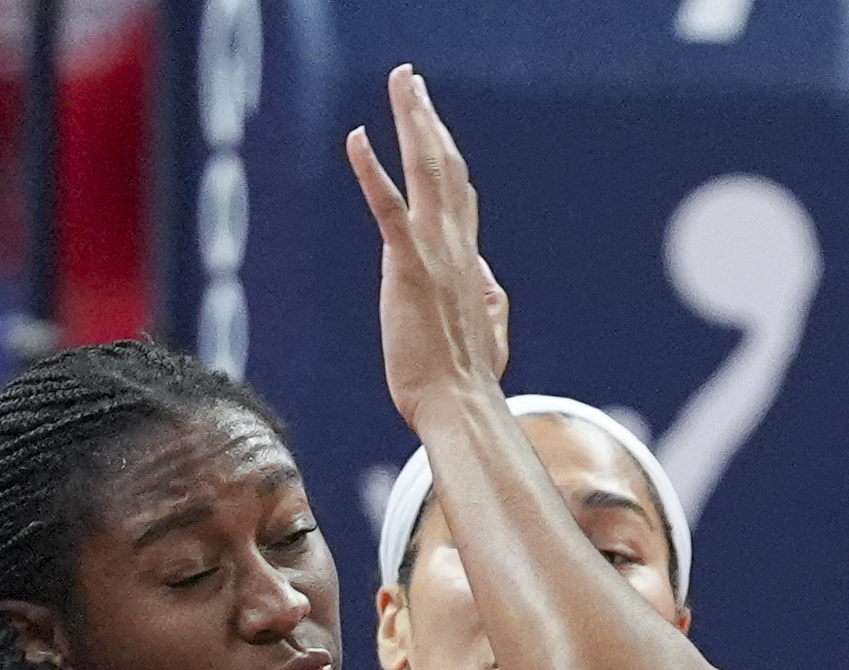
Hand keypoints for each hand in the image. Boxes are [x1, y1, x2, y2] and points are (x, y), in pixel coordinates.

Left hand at [347, 65, 509, 429]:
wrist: (460, 407)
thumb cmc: (467, 384)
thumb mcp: (489, 337)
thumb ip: (491, 305)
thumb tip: (490, 285)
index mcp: (468, 265)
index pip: (459, 200)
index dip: (448, 160)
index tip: (435, 129)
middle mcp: (456, 249)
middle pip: (447, 167)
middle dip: (428, 120)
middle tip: (412, 81)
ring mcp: (434, 254)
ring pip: (427, 170)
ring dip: (413, 120)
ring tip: (402, 83)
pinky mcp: (408, 267)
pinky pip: (388, 207)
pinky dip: (372, 169)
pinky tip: (357, 136)